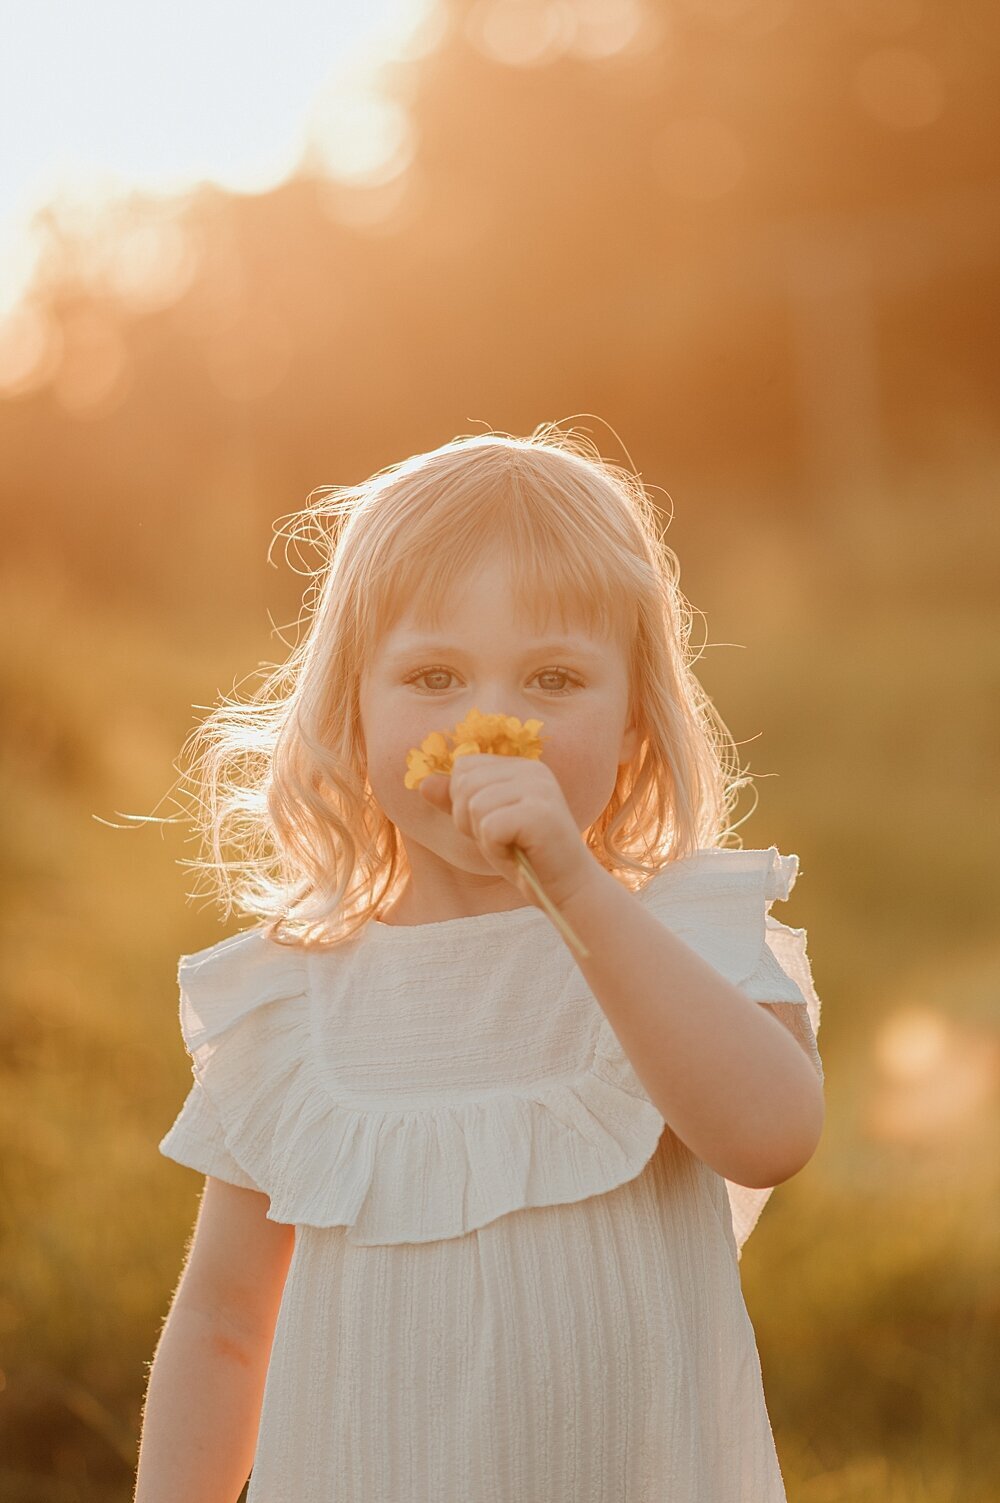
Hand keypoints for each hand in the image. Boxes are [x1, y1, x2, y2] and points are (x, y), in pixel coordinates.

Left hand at [418, 753, 594, 910]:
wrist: (567, 890)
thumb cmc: (526, 858)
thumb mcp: (483, 827)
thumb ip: (455, 803)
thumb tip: (422, 784)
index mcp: (521, 766)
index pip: (465, 767)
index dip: (465, 803)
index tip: (494, 825)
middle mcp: (533, 769)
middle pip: (465, 784)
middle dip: (470, 821)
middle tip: (504, 840)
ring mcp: (539, 788)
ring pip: (474, 806)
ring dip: (484, 837)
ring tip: (512, 847)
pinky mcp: (541, 812)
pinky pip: (489, 827)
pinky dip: (495, 849)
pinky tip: (519, 854)